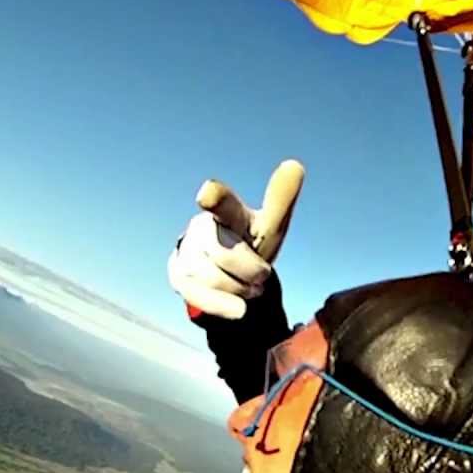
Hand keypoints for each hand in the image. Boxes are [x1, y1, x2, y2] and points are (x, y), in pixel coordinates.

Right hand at [168, 160, 304, 319]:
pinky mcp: (178, 275)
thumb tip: (295, 164)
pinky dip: (224, 304)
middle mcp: (201, 227)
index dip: (216, 198)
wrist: (229, 274)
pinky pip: (201, 296)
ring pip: (216, 278)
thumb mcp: (270, 226)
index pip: (222, 203)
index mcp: (227, 211)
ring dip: (241, 289)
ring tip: (247, 285)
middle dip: (251, 270)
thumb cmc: (250, 243)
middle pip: (228, 255)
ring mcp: (186, 252)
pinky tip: (239, 308)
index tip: (208, 192)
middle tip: (261, 275)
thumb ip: (280, 199)